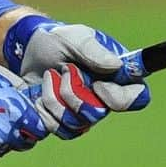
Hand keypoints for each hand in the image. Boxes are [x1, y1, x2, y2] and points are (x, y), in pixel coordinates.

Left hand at [11, 19, 149, 113]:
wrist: (28, 51)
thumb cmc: (58, 41)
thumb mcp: (75, 37)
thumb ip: (94, 50)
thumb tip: (116, 65)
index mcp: (116, 76)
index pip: (137, 97)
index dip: (120, 98)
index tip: (98, 85)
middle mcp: (103, 98)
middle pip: (99, 114)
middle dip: (74, 93)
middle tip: (65, 71)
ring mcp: (83, 113)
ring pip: (76, 124)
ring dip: (56, 98)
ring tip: (49, 76)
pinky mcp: (63, 122)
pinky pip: (58, 129)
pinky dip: (44, 109)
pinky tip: (39, 93)